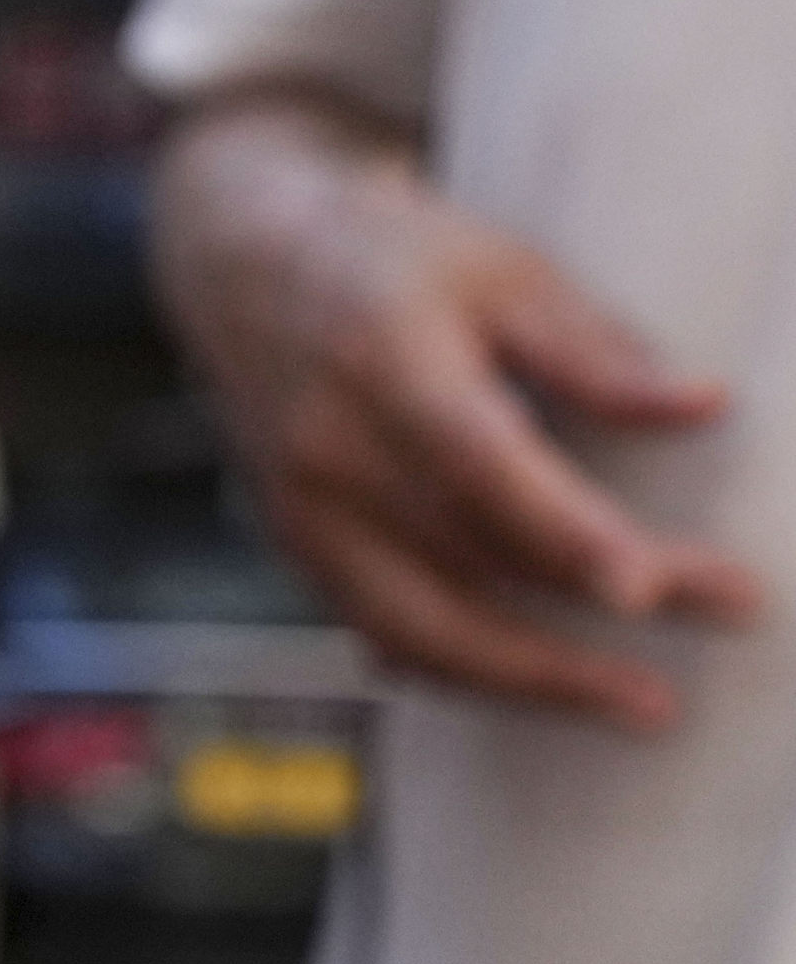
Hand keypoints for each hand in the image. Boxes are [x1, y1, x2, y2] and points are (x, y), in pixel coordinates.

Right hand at [158, 95, 759, 729]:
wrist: (239, 268)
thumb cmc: (385, 260)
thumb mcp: (496, 269)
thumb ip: (590, 350)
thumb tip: (700, 409)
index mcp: (382, 360)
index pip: (476, 463)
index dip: (562, 532)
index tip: (646, 586)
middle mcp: (329, 450)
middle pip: (468, 558)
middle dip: (597, 600)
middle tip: (726, 611)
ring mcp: (301, 512)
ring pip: (416, 628)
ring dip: (533, 677)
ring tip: (638, 704)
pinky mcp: (296, 549)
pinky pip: (382, 633)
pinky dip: (465, 669)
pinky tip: (539, 684)